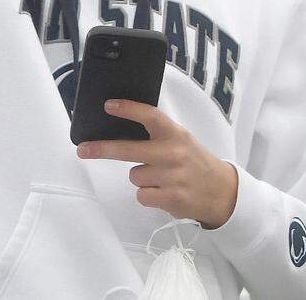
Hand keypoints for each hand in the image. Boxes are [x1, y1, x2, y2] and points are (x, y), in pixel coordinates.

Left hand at [77, 100, 238, 229]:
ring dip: (142, 177)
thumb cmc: (193, 160)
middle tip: (82, 149)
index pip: (150, 116)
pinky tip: (164, 192)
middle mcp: (174, 153)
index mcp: (175, 133)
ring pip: (134, 176)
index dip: (129, 109)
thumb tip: (119, 125)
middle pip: (129, 150)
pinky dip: (148, 195)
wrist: (222, 192)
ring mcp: (173, 177)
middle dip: (102, 149)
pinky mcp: (173, 199)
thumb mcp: (180, 139)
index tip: (108, 105)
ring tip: (162, 177)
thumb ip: (157, 133)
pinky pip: (142, 195)